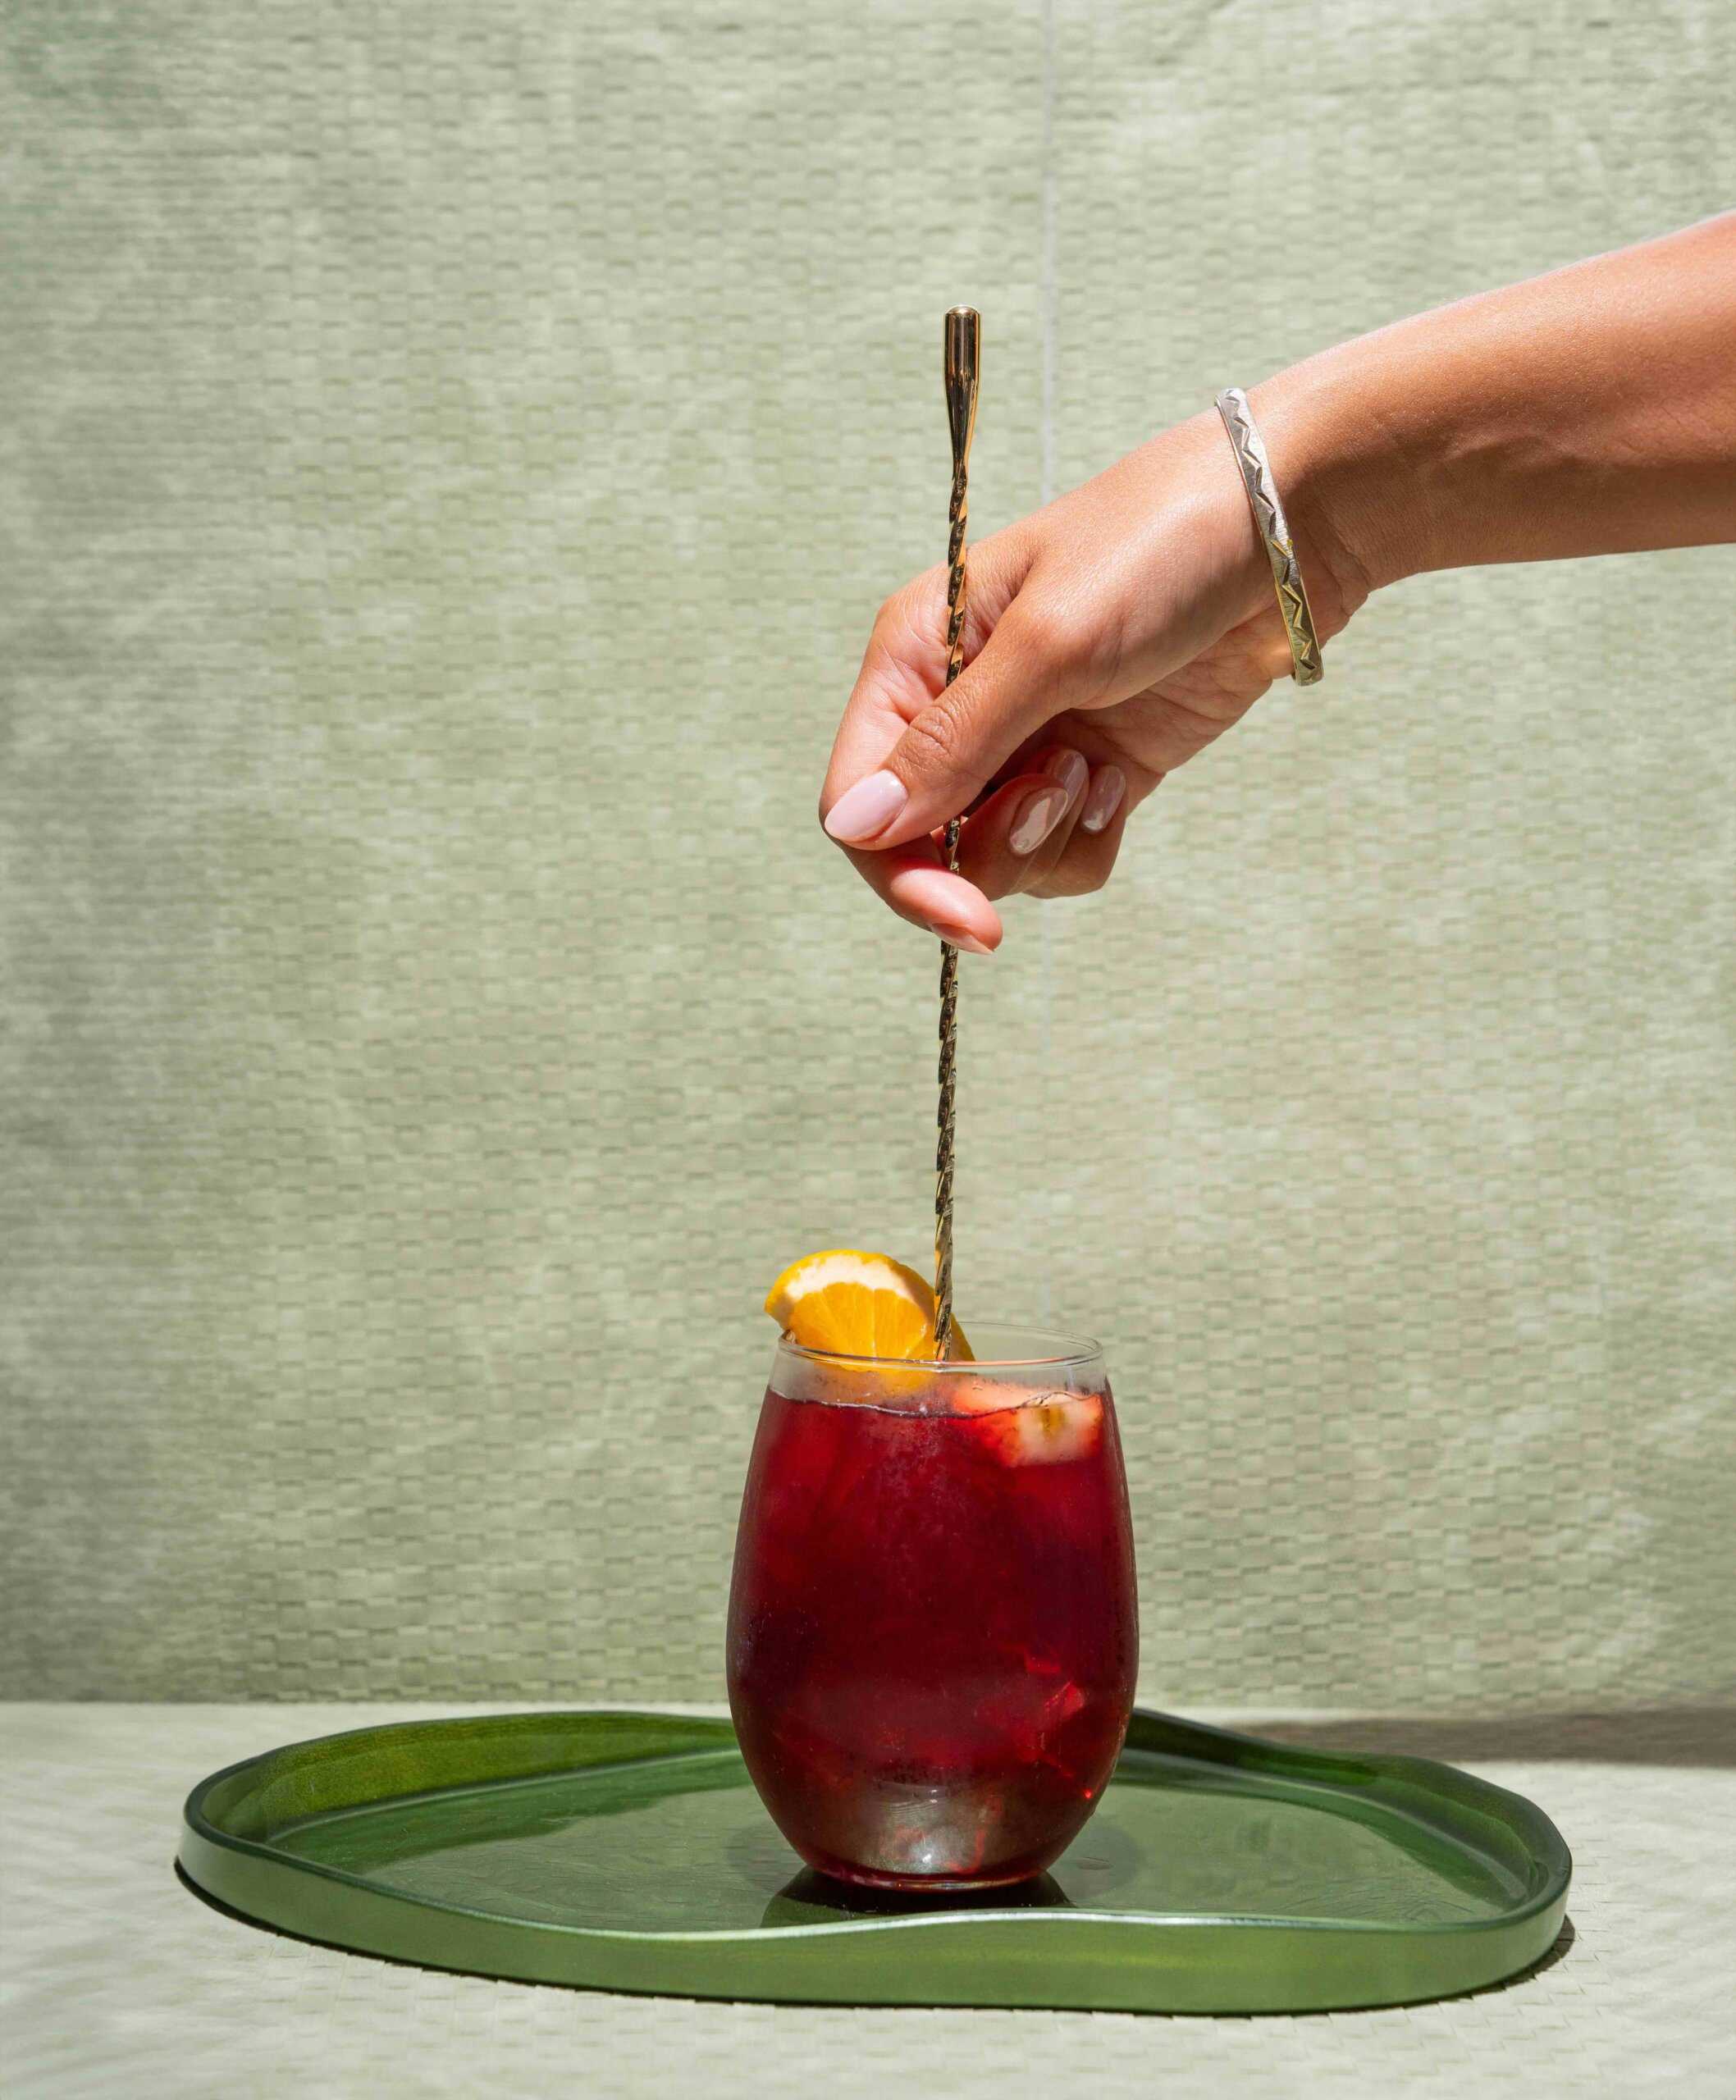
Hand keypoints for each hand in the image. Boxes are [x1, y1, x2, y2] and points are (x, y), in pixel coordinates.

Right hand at [818, 407, 1361, 951]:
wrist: (1289, 523)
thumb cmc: (1160, 547)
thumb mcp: (1052, 643)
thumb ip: (952, 743)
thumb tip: (854, 827)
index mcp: (914, 654)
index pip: (859, 801)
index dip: (900, 870)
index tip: (968, 916)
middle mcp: (954, 705)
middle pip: (921, 844)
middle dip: (990, 851)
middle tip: (1062, 795)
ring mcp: (1023, 741)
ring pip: (994, 859)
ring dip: (1047, 840)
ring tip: (1097, 768)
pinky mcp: (1089, 770)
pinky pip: (1058, 854)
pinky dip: (1088, 838)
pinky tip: (1124, 778)